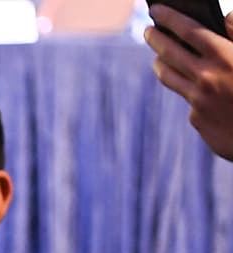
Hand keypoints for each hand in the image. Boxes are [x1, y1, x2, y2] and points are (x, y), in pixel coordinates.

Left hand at [145, 6, 232, 160]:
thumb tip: (225, 18)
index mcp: (224, 56)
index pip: (189, 30)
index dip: (170, 18)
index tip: (155, 10)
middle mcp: (206, 78)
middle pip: (170, 53)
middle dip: (156, 39)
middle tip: (148, 31)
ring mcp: (198, 101)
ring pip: (170, 77)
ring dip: (161, 64)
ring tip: (158, 57)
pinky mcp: (198, 120)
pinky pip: (190, 100)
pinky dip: (193, 92)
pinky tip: (197, 89)